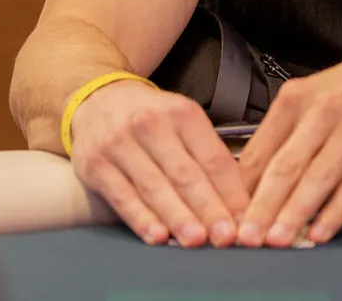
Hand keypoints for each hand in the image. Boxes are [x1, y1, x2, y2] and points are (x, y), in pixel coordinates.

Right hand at [68, 79, 249, 246]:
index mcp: (181, 113)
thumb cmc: (150, 118)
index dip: (231, 192)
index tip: (245, 220)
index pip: (212, 158)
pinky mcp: (96, 165)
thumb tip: (236, 204)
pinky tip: (157, 236)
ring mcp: (120, 144)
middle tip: (225, 236)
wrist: (97, 100)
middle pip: (185, 174)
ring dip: (178, 217)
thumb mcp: (182, 122)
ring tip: (196, 240)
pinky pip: (123, 197)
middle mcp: (150, 124)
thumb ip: (207, 156)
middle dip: (208, 209)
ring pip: (154, 187)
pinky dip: (142, 219)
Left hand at [234, 43, 341, 247]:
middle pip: (286, 165)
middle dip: (264, 205)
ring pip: (319, 176)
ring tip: (278, 240)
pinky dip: (337, 210)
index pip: (263, 148)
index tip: (231, 214)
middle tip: (247, 236)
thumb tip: (253, 178)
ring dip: (296, 212)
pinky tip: (321, 231)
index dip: (245, 186)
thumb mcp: (317, 94)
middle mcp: (325, 109)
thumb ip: (287, 131)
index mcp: (298, 98)